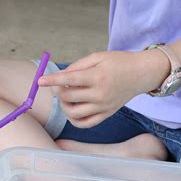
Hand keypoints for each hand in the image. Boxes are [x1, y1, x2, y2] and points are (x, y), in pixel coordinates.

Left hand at [38, 51, 167, 127]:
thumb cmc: (118, 62)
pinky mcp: (107, 114)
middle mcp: (100, 94)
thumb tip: (60, 76)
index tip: (39, 80)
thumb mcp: (98, 57)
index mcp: (98, 76)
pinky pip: (85, 123)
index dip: (52, 80)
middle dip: (58, 90)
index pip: (69, 80)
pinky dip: (74, 119)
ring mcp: (104, 107)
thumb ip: (78, 66)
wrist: (141, 73)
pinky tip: (72, 109)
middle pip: (68, 97)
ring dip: (64, 106)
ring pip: (74, 113)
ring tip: (67, 96)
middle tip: (60, 83)